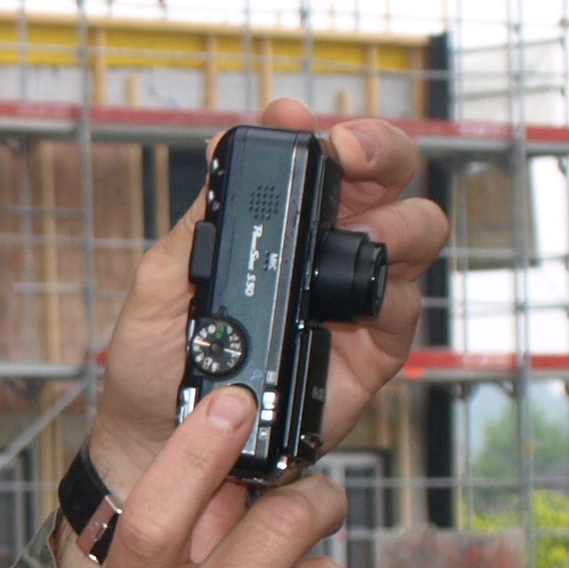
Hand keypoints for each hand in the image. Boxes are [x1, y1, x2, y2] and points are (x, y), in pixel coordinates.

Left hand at [80, 98, 451, 503]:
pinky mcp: (373, 350)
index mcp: (276, 220)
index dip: (316, 128)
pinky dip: (391, 296)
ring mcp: (354, 295)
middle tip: (353, 155)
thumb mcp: (158, 283)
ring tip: (364, 237)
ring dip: (398, 223)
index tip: (297, 121)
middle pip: (385, 178)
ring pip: (414, 233)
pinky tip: (359, 303)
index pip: (313, 157)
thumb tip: (218, 153)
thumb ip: (195, 223)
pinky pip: (405, 309)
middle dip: (382, 152)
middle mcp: (324, 246)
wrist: (162, 445)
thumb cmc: (154, 364)